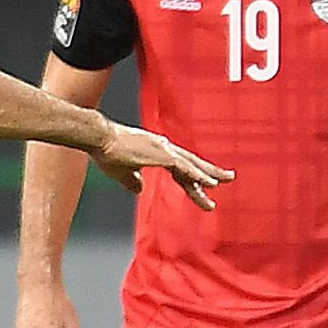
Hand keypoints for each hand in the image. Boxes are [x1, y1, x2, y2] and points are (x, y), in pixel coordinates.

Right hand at [92, 122, 231, 209]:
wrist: (99, 138)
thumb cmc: (106, 152)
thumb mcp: (121, 172)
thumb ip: (132, 181)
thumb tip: (138, 188)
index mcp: (157, 152)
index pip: (181, 169)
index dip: (193, 180)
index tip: (205, 189)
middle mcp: (164, 149)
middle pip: (192, 164)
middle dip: (211, 172)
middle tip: (229, 178)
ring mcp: (164, 150)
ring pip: (192, 165)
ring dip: (209, 174)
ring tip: (224, 182)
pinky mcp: (161, 155)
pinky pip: (184, 168)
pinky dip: (197, 175)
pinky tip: (209, 183)